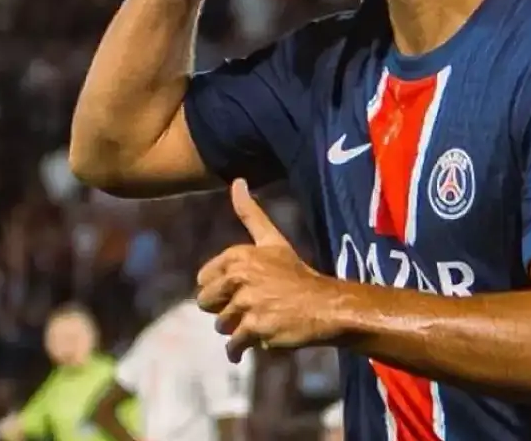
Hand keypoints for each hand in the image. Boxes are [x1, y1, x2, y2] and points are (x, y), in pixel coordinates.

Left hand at [196, 179, 340, 360]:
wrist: (326, 306)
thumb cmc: (298, 274)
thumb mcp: (273, 240)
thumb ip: (251, 213)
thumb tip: (236, 181)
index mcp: (238, 255)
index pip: (204, 279)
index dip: (222, 288)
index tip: (244, 288)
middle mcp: (239, 277)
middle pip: (206, 303)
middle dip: (226, 309)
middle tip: (253, 307)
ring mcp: (247, 304)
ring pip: (221, 325)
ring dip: (237, 328)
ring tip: (261, 321)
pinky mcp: (255, 328)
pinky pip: (233, 345)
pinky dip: (240, 350)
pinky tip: (256, 342)